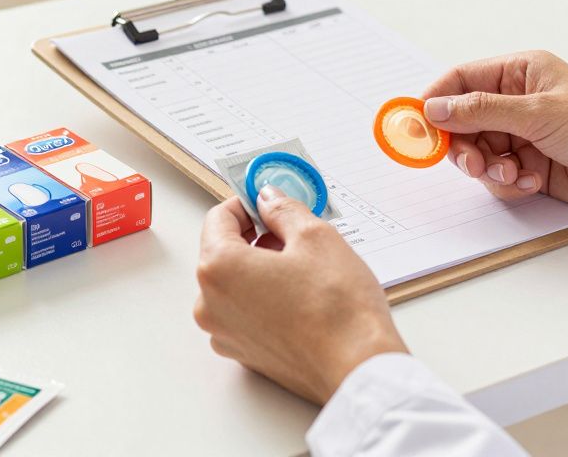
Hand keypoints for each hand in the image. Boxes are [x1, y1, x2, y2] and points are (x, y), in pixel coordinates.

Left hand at [193, 186, 405, 404]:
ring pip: (235, 284)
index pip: (218, 218)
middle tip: (293, 233)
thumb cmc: (338, 308)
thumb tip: (268, 199)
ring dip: (260, 268)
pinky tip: (299, 298)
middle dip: (255, 237)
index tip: (268, 201)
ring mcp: (224, 333)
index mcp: (218, 269)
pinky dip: (264, 298)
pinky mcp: (244, 354)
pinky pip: (245, 313)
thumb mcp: (315, 237)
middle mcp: (210, 304)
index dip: (246, 203)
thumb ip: (283, 210)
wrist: (357, 368)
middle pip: (224, 253)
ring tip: (303, 268)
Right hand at [422, 51, 567, 215]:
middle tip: (472, 163)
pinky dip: (509, 182)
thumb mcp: (538, 113)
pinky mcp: (533, 166)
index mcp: (521, 72)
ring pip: (479, 152)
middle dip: (463, 145)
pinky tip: (533, 181)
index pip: (461, 80)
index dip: (436, 101)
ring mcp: (525, 135)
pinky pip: (500, 176)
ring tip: (512, 174)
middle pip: (463, 121)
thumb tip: (434, 108)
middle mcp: (519, 101)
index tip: (418, 126)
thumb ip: (480, 111)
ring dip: (489, 168)